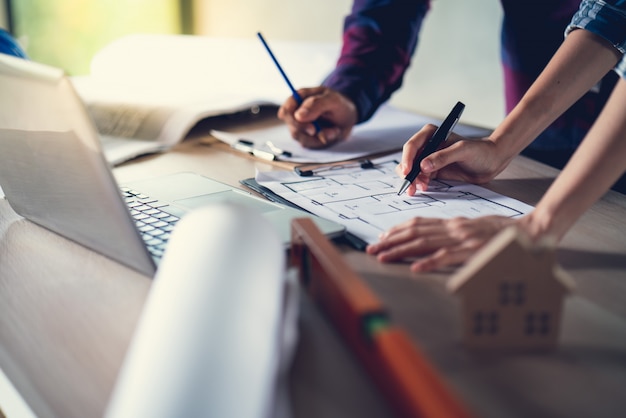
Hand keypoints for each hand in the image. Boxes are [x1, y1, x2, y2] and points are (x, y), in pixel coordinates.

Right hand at [277, 86, 357, 148]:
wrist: (347, 116)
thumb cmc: (339, 103)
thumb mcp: (332, 100)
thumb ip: (315, 104)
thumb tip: (298, 115)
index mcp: (298, 99)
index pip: (286, 111)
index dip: (295, 121)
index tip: (312, 129)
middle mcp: (296, 113)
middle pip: (293, 128)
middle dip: (312, 133)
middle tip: (331, 132)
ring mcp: (300, 127)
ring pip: (302, 139)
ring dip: (320, 138)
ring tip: (335, 130)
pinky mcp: (306, 138)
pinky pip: (309, 145)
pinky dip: (322, 142)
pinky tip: (332, 134)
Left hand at [366, 216, 516, 271]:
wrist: (532, 232)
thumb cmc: (504, 234)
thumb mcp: (475, 230)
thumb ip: (457, 234)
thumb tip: (438, 243)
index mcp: (454, 224)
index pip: (419, 223)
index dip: (398, 230)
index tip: (382, 237)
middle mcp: (454, 228)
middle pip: (415, 232)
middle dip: (391, 241)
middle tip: (371, 249)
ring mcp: (462, 239)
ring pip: (424, 243)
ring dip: (400, 251)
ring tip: (383, 257)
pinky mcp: (473, 251)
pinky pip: (447, 257)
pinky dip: (429, 262)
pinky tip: (415, 267)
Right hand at [396, 125, 511, 194]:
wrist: (491, 162)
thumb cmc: (480, 151)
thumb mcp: (463, 151)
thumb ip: (443, 157)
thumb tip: (423, 166)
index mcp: (432, 134)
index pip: (412, 146)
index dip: (407, 159)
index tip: (407, 172)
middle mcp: (427, 145)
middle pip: (408, 159)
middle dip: (407, 173)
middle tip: (410, 187)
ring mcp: (429, 159)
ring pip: (411, 170)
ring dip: (412, 180)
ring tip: (418, 189)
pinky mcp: (433, 171)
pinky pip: (420, 177)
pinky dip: (418, 184)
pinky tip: (424, 188)